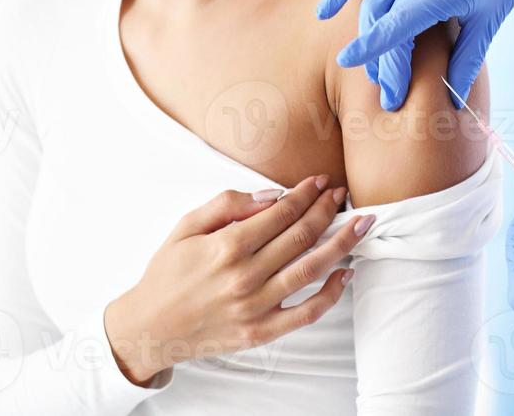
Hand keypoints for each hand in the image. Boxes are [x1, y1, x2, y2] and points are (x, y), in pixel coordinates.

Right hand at [104, 174, 375, 384]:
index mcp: (227, 245)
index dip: (306, 194)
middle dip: (328, 210)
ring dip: (341, 243)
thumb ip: (227, 204)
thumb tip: (271, 195)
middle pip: (301, 236)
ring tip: (362, 224)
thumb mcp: (186, 227)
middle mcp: (245, 276)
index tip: (321, 182)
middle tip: (343, 195)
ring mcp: (255, 306)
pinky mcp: (261, 331)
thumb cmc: (168, 273)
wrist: (151, 327)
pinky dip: (331, 293)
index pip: (281, 212)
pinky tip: (345, 273)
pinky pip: (306, 313)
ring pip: (311, 269)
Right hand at [315, 0, 513, 110]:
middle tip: (389, 94)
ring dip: (367, 35)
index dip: (375, 48)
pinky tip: (324, 12)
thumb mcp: (490, 20)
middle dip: (383, 60)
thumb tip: (453, 102)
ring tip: (372, 71)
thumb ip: (467, 60)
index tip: (351, 66)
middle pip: (385, 18)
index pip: (400, 24)